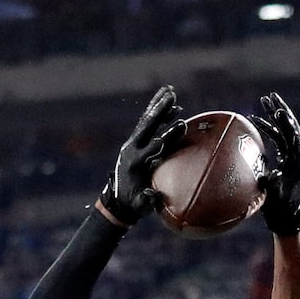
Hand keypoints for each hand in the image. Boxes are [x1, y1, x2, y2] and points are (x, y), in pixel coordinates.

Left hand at [100, 85, 185, 225]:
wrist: (118, 201)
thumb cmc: (134, 205)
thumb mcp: (140, 207)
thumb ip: (146, 201)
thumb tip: (152, 195)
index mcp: (135, 164)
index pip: (152, 148)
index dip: (167, 137)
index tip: (181, 125)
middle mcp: (132, 149)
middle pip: (147, 127)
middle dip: (160, 112)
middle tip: (173, 98)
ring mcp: (133, 144)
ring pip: (146, 121)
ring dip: (159, 106)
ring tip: (171, 91)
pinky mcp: (136, 142)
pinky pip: (146, 124)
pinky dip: (157, 112)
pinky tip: (170, 103)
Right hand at [252, 91, 299, 234]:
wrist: (291, 220)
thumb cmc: (283, 211)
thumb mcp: (276, 197)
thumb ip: (272, 185)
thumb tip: (267, 175)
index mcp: (299, 164)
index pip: (294, 138)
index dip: (285, 124)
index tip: (277, 111)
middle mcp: (299, 157)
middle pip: (290, 128)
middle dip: (280, 111)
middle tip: (271, 96)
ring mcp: (294, 157)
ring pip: (284, 132)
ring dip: (274, 117)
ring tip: (263, 102)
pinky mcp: (287, 160)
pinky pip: (279, 141)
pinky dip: (268, 130)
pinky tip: (256, 122)